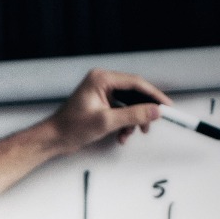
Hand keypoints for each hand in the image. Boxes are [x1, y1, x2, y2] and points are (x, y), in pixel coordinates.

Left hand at [45, 67, 169, 153]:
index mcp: (101, 79)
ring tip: (132, 133)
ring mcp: (102, 93)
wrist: (53, 140)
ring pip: (129, 104)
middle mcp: (102, 82)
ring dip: (133, 120)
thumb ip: (133, 115)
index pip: (135, 83)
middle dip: (143, 110)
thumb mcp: (106, 122)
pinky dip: (124, 123)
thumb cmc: (71, 128)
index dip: (153, 95)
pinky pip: (121, 111)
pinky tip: (121, 136)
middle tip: (151, 123)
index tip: (166, 106)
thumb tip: (155, 111)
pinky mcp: (101, 104)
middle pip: (134, 93)